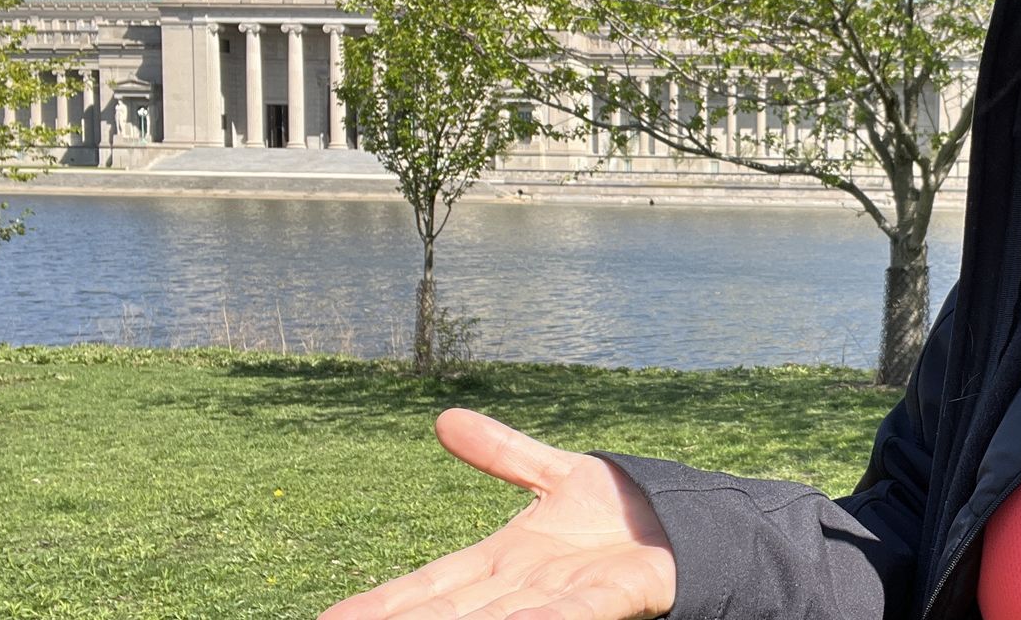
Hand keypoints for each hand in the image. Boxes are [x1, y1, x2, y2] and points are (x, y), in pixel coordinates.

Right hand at [320, 407, 677, 619]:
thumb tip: (445, 420)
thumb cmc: (622, 514)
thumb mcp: (552, 474)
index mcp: (504, 561)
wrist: (691, 524)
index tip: (330, 619)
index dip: (383, 603)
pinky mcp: (614, 595)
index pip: (429, 585)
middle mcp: (525, 588)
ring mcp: (566, 595)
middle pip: (448, 613)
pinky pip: (571, 613)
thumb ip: (502, 453)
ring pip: (496, 619)